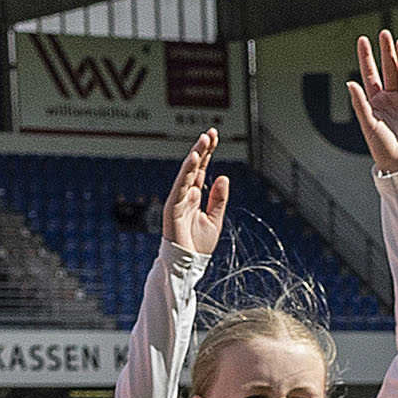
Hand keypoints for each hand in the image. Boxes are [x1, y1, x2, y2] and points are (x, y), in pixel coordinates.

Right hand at [158, 129, 230, 261]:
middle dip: (202, 148)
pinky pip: (180, 185)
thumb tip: (223, 177)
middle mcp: (186, 194)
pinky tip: (194, 159)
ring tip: (204, 140)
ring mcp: (179, 199)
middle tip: (210, 132)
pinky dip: (187, 172)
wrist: (188, 264)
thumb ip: (218, 199)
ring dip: (195, 155)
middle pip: (194, 166)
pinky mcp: (173, 207)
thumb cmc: (198, 246)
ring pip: (187, 172)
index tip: (214, 136)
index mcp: (195, 196)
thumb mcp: (215, 220)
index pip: (202, 169)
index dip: (208, 152)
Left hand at [347, 29, 397, 171]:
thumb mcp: (367, 124)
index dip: (367, 57)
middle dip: (387, 51)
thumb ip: (359, 103)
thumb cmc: (381, 147)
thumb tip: (350, 82)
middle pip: (390, 68)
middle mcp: (391, 96)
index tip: (363, 39)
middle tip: (384, 33)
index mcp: (375, 100)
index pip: (370, 73)